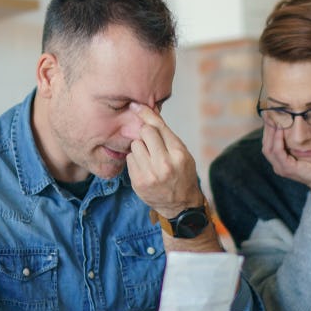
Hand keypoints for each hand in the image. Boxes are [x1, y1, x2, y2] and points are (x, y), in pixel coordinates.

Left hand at [126, 103, 203, 217]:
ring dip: (139, 148)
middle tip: (151, 143)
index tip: (135, 105)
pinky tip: (144, 167)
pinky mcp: (139, 182)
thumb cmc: (181, 173)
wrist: (180, 204)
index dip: (146, 114)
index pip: (158, 126)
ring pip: (135, 145)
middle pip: (144, 132)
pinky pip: (129, 159)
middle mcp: (165, 164)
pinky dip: (135, 160)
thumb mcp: (181, 152)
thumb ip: (166, 134)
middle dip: (145, 134)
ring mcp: (151, 174)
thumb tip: (147, 111)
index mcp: (179, 153)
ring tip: (149, 158)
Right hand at [261, 123, 310, 204]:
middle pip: (266, 146)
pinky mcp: (287, 168)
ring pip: (269, 149)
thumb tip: (294, 126)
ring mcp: (281, 168)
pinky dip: (277, 140)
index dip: (267, 132)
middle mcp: (277, 166)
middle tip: (268, 116)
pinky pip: (278, 152)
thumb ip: (295, 144)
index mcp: (279, 163)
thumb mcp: (303, 152)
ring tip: (274, 120)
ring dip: (270, 133)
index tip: (270, 118)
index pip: (268, 146)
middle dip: (266, 130)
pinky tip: (280, 130)